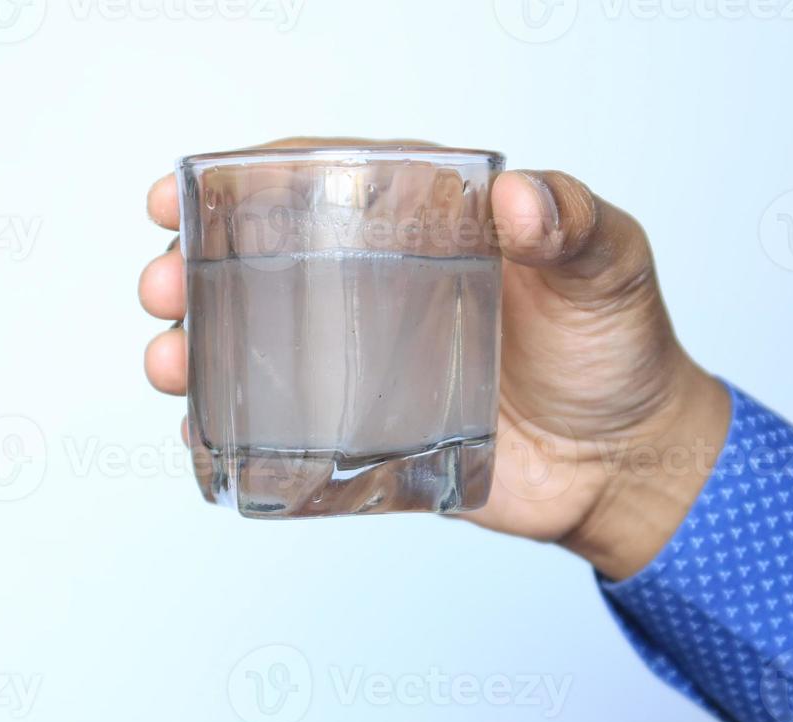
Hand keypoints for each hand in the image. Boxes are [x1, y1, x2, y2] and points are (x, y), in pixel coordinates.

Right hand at [140, 138, 730, 578]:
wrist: (630, 466)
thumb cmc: (621, 351)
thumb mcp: (610, 266)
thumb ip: (574, 222)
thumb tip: (519, 199)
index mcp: (423, 231)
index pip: (319, 187)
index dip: (242, 184)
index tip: (182, 196)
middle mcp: (382, 295)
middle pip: (263, 269)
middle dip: (192, 272)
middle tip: (162, 286)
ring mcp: (367, 371)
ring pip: (259, 352)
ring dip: (196, 352)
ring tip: (169, 363)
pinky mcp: (369, 441)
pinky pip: (286, 436)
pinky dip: (235, 434)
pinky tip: (202, 433)